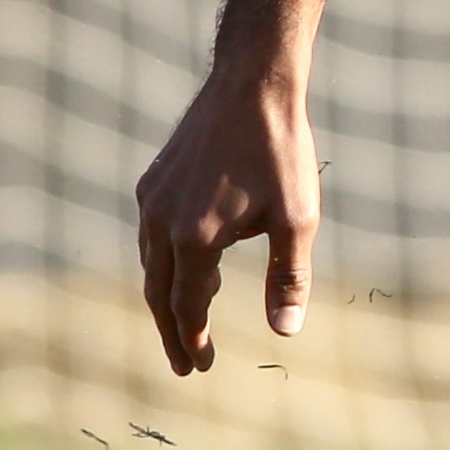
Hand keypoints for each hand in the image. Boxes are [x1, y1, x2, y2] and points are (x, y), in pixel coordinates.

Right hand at [131, 47, 316, 375]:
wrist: (252, 83)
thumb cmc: (281, 151)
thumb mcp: (297, 219)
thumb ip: (289, 278)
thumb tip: (286, 332)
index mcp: (194, 238)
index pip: (185, 307)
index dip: (193, 341)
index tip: (201, 367)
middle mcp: (162, 220)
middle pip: (159, 292)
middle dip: (171, 331)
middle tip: (185, 364)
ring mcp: (153, 197)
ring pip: (151, 263)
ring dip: (169, 296)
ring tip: (191, 318)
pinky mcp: (155, 178)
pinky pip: (151, 234)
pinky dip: (166, 261)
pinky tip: (189, 262)